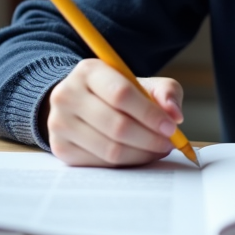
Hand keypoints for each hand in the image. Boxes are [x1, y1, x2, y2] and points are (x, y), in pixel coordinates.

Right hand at [45, 59, 184, 166]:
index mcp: (88, 71)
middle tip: (168, 144)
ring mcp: (59, 123)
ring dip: (141, 154)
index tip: (171, 127)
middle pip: (116, 125)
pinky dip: (125, 163)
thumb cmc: (118, 92)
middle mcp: (67, 95)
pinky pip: (100, 164)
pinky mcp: (60, 148)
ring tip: (157, 150)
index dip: (150, 114)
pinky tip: (138, 155)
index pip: (121, 94)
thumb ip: (166, 92)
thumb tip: (174, 115)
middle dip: (150, 139)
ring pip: (109, 149)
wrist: (82, 103)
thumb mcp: (143, 83)